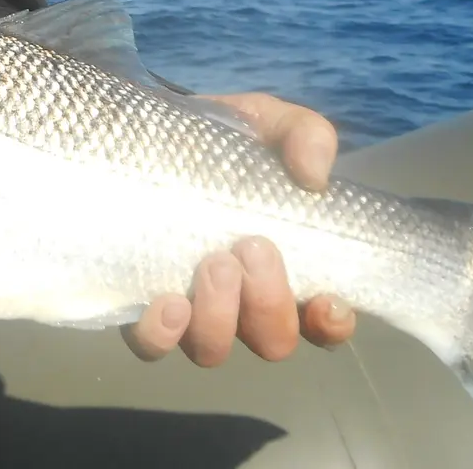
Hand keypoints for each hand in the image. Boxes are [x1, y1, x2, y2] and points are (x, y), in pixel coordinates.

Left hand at [122, 92, 356, 365]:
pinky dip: (163, 334)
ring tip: (213, 262)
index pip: (323, 322)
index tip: (327, 298)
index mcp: (285, 267)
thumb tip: (315, 174)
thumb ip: (305, 136)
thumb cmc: (222, 138)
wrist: (149, 132)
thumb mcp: (269, 123)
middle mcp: (243, 302)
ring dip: (220, 316)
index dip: (332, 324)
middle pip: (272, 340)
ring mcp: (192, 310)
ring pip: (214, 348)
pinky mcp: (141, 305)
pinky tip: (168, 301)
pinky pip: (152, 344)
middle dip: (269, 302)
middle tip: (252, 246)